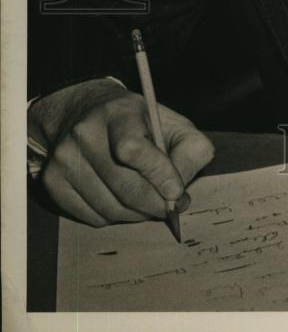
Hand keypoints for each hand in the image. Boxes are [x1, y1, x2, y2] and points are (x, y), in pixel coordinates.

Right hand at [29, 78, 213, 226]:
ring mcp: (65, 159)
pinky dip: (115, 217)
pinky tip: (123, 201)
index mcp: (119, 113)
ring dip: (137, 214)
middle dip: (155, 205)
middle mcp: (86, 134)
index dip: (159, 175)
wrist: (85, 113)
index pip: (133, 149)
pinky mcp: (52, 182)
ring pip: (110, 208)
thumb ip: (190, 151)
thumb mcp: (171, 124)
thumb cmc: (138, 123)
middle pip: (125, 187)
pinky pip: (93, 218)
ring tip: (148, 202)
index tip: (177, 192)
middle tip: (170, 207)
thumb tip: (179, 194)